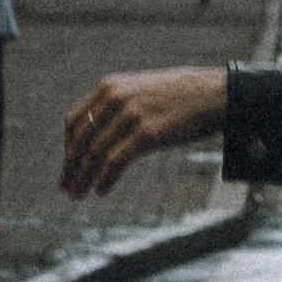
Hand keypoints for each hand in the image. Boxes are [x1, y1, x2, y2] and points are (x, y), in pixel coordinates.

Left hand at [62, 66, 228, 195]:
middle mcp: (116, 98)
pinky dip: (104, 179)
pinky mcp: (148, 133)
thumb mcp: (142, 91)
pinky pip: (115, 161)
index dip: (68, 147)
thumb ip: (119, 106)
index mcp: (110, 86)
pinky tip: (101, 190)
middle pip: (80, 139)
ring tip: (78, 194)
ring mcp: (131, 115)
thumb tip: (100, 135)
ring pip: (94, 153)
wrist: (216, 93)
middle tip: (65, 187)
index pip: (74, 120)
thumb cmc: (182, 96)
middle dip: (71, 167)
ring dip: (83, 178)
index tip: (69, 166)